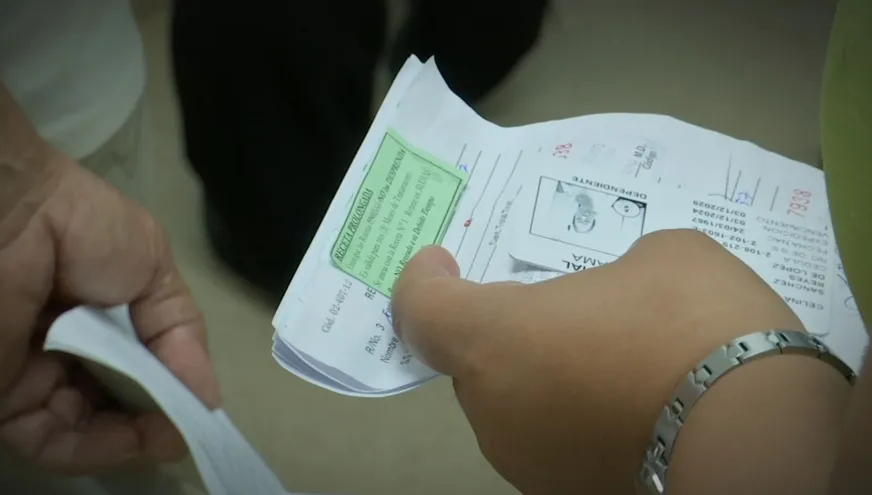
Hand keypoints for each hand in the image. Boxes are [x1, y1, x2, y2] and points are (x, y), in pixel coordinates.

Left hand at [0, 155, 220, 473]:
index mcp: (100, 318)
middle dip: (156, 420)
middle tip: (184, 427)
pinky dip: (94, 449)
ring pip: (89, 430)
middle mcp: (69, 352)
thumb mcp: (155, 268)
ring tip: (163, 433)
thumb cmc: (91, 231)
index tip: (200, 408)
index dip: (170, 391)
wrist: (21, 221)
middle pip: (117, 405)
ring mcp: (38, 379)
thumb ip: (180, 334)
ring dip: (132, 439)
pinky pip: (53, 440)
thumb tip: (208, 398)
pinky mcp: (4, 403)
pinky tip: (131, 438)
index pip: (138, 369)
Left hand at [392, 230, 803, 493]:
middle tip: (573, 310)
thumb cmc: (693, 324)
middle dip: (513, 331)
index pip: (421, 311)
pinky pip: (556, 441)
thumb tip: (619, 297)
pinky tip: (637, 405)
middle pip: (480, 361)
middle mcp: (493, 411)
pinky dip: (578, 419)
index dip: (423, 282)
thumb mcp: (662, 256)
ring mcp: (528, 465)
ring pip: (518, 404)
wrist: (761, 436)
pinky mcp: (566, 494)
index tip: (443, 265)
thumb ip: (614, 272)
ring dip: (547, 378)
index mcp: (495, 339)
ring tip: (620, 361)